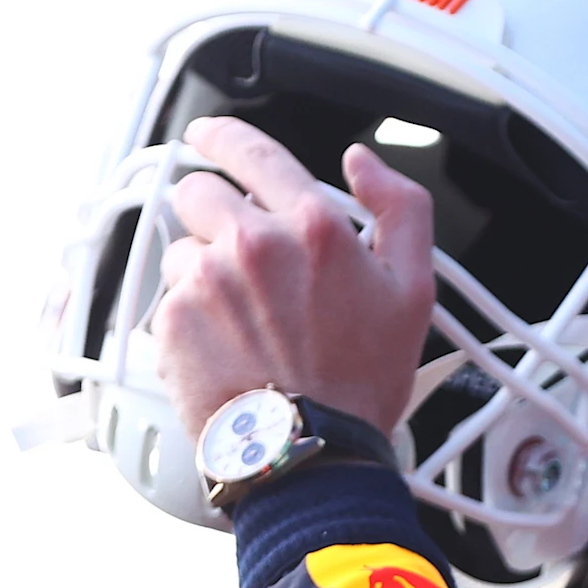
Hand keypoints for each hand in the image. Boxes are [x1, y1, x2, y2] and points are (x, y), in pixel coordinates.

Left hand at [150, 116, 434, 437]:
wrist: (311, 452)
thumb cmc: (362, 380)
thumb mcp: (416, 288)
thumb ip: (400, 207)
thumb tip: (363, 163)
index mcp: (311, 227)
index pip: (250, 151)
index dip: (223, 136)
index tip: (208, 135)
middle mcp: (251, 244)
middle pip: (199, 193)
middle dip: (216, 215)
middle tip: (244, 258)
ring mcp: (204, 282)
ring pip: (184, 249)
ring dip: (206, 271)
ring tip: (245, 319)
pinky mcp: (172, 322)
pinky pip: (170, 298)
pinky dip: (192, 316)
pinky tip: (228, 346)